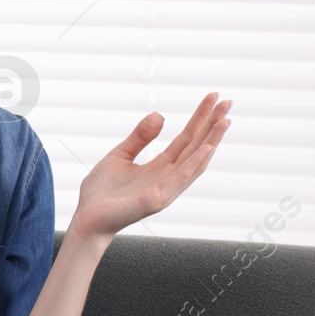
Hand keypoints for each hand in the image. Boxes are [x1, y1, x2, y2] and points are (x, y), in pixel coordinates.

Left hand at [71, 92, 231, 239]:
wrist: (87, 218)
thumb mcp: (120, 155)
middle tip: (228, 101)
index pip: (186, 139)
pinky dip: (194, 163)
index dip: (200, 118)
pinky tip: (207, 147)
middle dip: (212, 125)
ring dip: (211, 141)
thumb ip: (140, 137)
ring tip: (225, 121)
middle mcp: (168, 178)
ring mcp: (165, 190)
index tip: (213, 97)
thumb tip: (160, 115)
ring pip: (195, 162)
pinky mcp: (155, 200)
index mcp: (160, 167)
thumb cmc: (101, 192)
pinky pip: (179, 180)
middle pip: (196, 147)